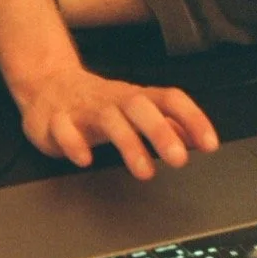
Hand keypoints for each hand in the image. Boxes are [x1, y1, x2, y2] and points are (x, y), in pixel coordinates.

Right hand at [16, 65, 218, 179]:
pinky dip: (74, 143)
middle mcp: (112, 100)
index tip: (210, 144)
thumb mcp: (135, 110)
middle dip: (161, 131)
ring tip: (145, 172)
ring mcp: (83, 108)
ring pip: (108, 118)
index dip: (193, 118)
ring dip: (128, 143)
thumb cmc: (98, 103)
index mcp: (135, 97)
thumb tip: (197, 139)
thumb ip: (167, 124)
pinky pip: (64, 128)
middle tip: (179, 160)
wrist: (47, 85)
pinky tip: (85, 160)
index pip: (169, 99)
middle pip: (140, 106)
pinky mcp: (54, 120)